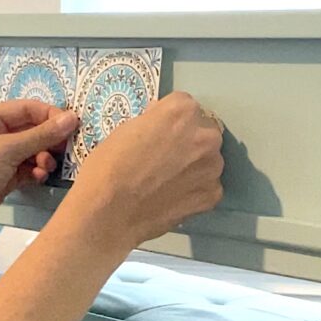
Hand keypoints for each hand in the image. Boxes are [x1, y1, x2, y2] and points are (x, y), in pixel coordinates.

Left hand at [0, 100, 78, 244]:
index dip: (50, 115)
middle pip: (30, 130)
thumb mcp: (6, 149)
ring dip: (42, 158)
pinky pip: (25, 170)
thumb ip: (41, 135)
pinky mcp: (1, 181)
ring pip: (29, 152)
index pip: (26, 109)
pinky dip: (35, 172)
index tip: (73, 127)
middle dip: (48, 140)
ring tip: (46, 168)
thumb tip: (71, 118)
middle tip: (64, 151)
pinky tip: (39, 177)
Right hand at [66, 92, 224, 249]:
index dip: (168, 122)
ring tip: (166, 183)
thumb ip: (153, 123)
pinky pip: (206, 188)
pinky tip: (172, 198)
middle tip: (164, 160)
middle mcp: (206, 135)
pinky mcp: (212, 195)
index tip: (157, 135)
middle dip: (187, 142)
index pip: (184, 107)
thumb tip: (161, 127)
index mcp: (182, 111)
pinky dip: (193, 192)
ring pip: (207, 161)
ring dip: (193, 167)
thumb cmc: (108, 168)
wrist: (108, 213)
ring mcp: (212, 167)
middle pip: (202, 132)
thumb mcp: (126, 129)